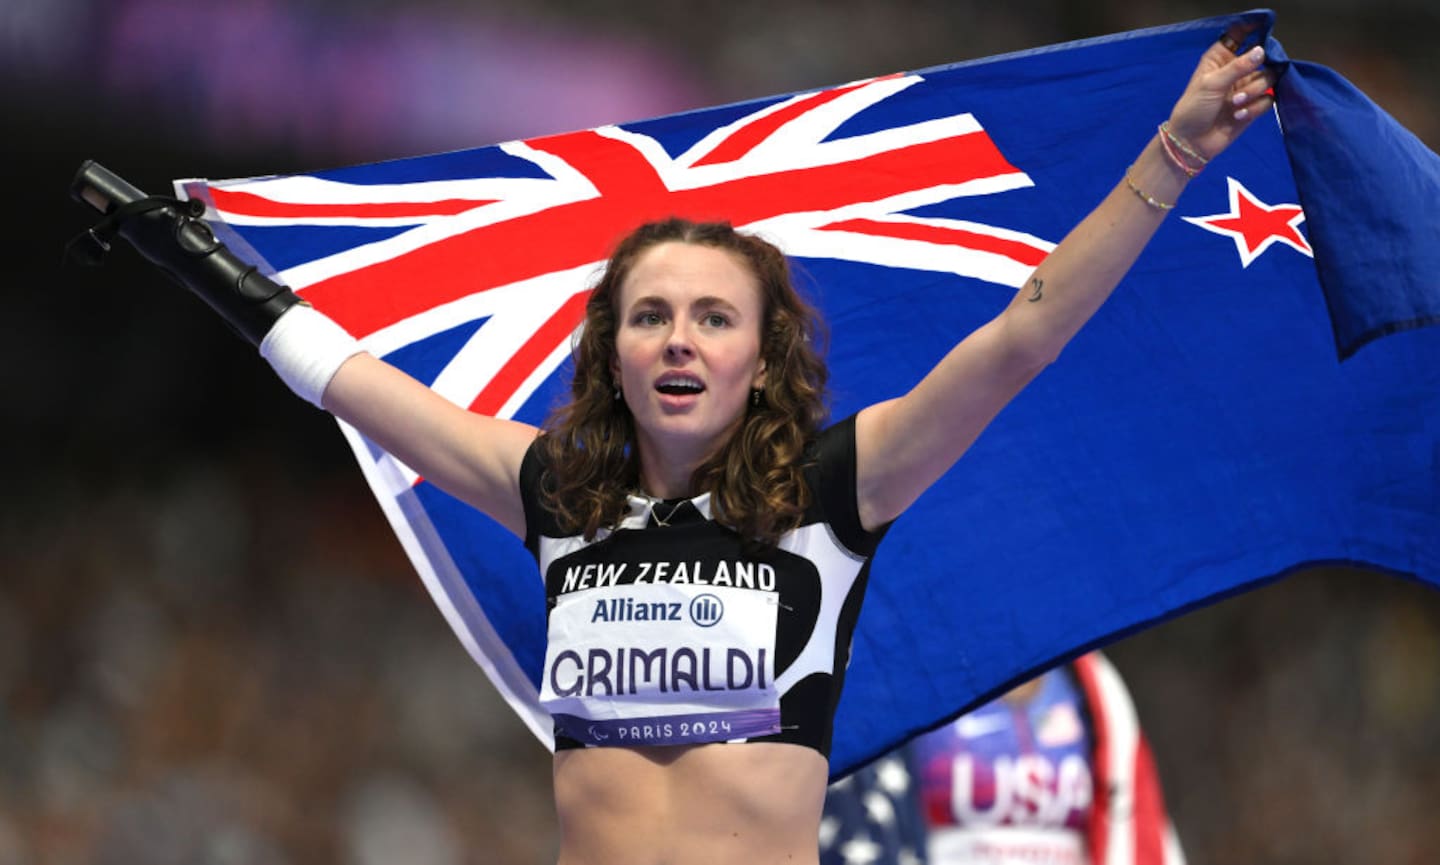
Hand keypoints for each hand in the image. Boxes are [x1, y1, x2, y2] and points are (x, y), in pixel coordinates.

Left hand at [1165, 24, 1277, 162]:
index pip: (1239, 37)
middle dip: (1255, 72)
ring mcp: (1245, 89)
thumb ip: (1238, 67)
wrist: (1191, 142)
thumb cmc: (1194, 108)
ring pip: (1268, 80)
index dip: (1252, 31)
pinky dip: (1255, 107)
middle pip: (1263, 59)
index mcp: (1220, 59)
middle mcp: (1236, 71)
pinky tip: (1238, 115)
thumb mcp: (1211, 83)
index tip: (1262, 35)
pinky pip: (1268, 100)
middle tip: (1241, 85)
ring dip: (1253, 92)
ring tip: (1235, 103)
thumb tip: (1261, 51)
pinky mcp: (1253, 107)